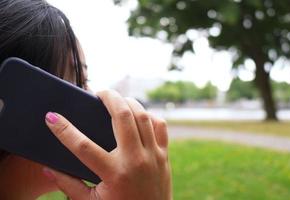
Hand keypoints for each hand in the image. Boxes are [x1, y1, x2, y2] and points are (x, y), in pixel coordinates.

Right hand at [43, 90, 171, 199]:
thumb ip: (68, 185)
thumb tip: (47, 168)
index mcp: (114, 174)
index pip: (83, 147)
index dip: (64, 130)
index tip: (51, 117)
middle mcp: (135, 161)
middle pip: (121, 117)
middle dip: (109, 98)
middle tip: (98, 91)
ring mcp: (153, 156)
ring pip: (143, 117)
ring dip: (129, 102)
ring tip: (117, 99)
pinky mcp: (165, 156)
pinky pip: (160, 126)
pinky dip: (149, 116)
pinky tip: (138, 114)